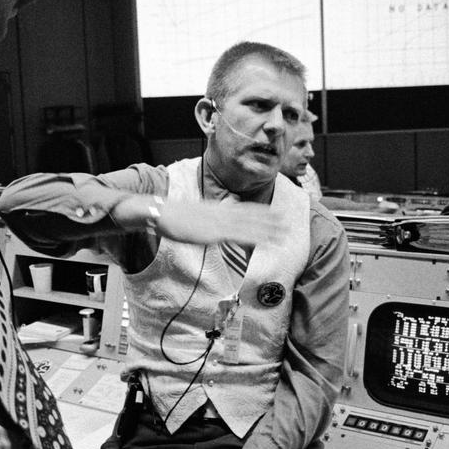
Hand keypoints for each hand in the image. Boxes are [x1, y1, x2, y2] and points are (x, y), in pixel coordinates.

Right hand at [154, 199, 283, 247]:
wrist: (160, 212)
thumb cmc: (174, 214)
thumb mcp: (197, 211)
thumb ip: (213, 211)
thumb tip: (224, 206)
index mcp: (218, 208)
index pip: (245, 209)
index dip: (263, 212)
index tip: (277, 213)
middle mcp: (221, 213)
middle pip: (251, 216)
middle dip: (270, 221)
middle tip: (288, 224)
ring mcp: (218, 223)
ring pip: (249, 226)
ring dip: (267, 231)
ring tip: (283, 235)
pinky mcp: (212, 233)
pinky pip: (236, 236)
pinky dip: (252, 238)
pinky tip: (262, 242)